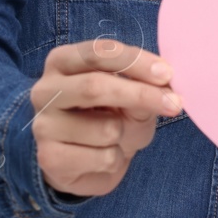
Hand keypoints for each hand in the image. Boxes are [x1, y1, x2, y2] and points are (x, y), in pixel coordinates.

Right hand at [30, 39, 182, 196]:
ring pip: (105, 128)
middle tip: (174, 103)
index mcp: (62, 62)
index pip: (98, 53)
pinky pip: (102, 157)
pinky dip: (116, 159)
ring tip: (114, 138)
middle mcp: (45, 89)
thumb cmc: (108, 119)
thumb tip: (163, 86)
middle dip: (140, 94)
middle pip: (95, 86)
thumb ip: (141, 87)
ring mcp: (43, 125)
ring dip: (125, 135)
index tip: (168, 74)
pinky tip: (100, 158)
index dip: (136, 62)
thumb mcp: (130, 98)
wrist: (84, 164)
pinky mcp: (49, 158)